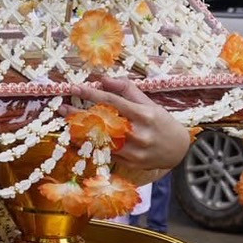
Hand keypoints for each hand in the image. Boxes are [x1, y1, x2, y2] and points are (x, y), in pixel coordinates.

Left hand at [73, 78, 191, 173]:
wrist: (180, 151)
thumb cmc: (162, 123)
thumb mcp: (149, 102)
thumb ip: (127, 89)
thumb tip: (103, 79)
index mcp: (143, 114)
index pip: (112, 101)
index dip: (92, 93)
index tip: (75, 87)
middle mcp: (137, 133)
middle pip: (102, 122)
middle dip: (79, 115)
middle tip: (62, 109)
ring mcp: (133, 151)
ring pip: (100, 140)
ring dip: (82, 132)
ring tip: (68, 123)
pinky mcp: (130, 163)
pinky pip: (106, 152)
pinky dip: (92, 145)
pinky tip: (81, 138)